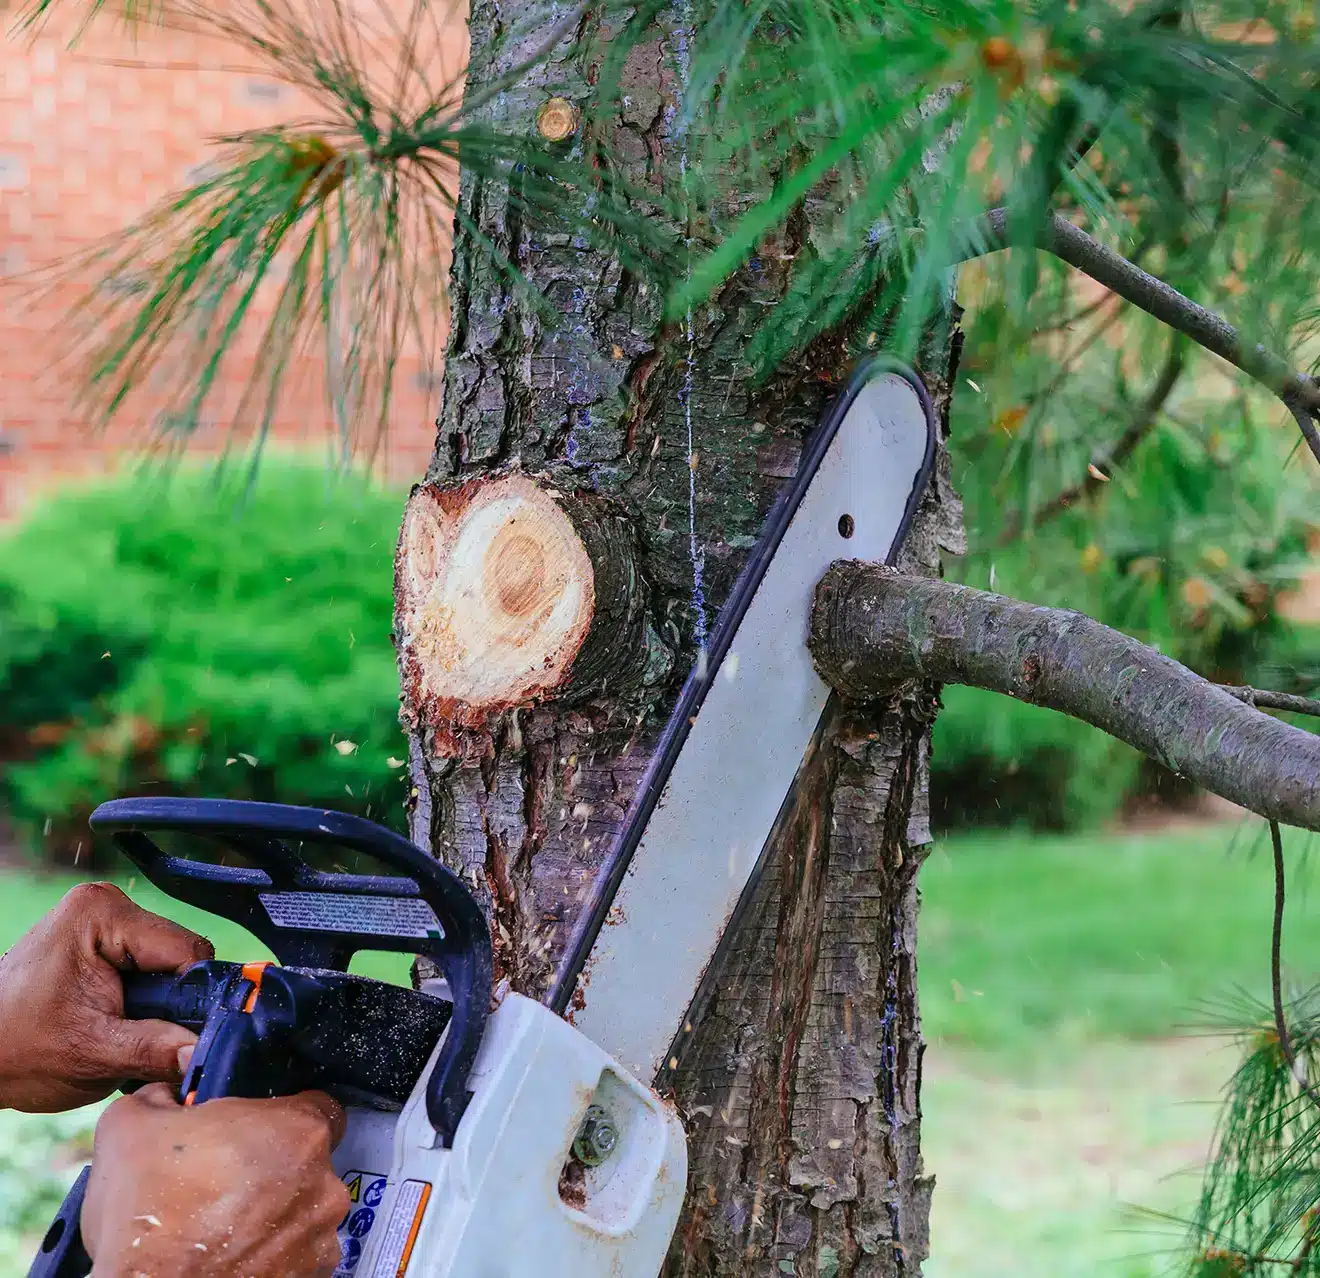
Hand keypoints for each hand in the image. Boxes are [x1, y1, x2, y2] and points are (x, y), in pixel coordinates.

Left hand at [0, 882, 212, 1110]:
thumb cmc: (14, 1048)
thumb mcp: (92, 1054)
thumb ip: (155, 1049)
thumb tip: (202, 1051)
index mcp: (103, 914)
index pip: (186, 950)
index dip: (191, 997)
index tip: (182, 1033)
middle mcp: (107, 904)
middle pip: (180, 956)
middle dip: (170, 1002)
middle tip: (139, 1036)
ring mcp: (104, 918)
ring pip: (169, 964)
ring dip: (157, 1003)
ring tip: (123, 1030)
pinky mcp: (104, 937)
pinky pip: (150, 965)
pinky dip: (143, 997)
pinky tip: (119, 1018)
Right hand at [82, 1083, 349, 1277]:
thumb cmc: (148, 1213)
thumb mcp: (130, 1127)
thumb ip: (159, 1098)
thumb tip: (164, 1097)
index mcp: (298, 1130)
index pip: (313, 1106)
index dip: (280, 1117)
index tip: (250, 1132)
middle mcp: (324, 1182)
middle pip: (307, 1161)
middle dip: (273, 1168)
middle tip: (226, 1181)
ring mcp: (320, 1235)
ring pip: (303, 1211)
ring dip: (273, 1213)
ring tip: (224, 1225)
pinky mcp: (310, 1276)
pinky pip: (297, 1255)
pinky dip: (272, 1255)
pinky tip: (233, 1255)